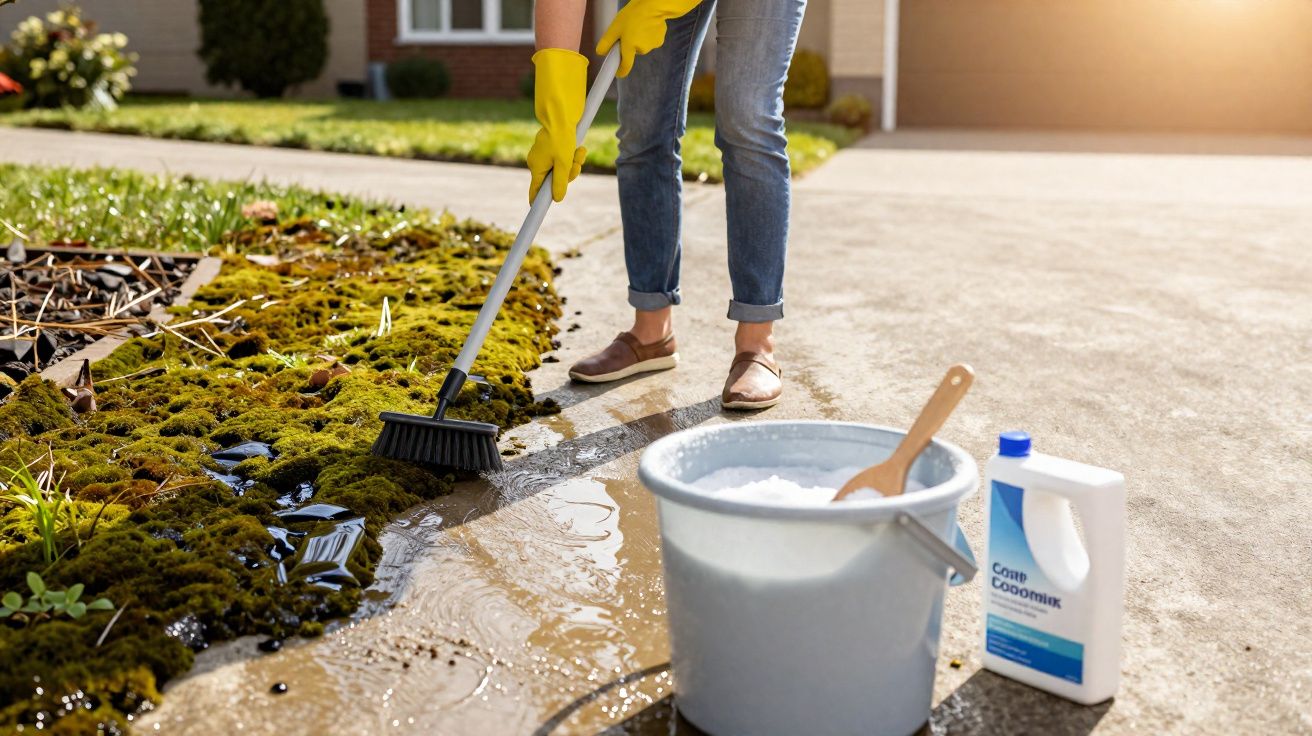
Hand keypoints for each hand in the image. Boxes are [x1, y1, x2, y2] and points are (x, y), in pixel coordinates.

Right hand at [527, 48, 588, 202]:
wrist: (562, 113)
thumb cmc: (560, 137)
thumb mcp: (563, 163)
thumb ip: (561, 182)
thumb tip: (557, 199)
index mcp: (536, 167)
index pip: (535, 191)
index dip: (537, 202)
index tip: (534, 212)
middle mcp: (539, 162)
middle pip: (555, 180)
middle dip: (569, 174)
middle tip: (575, 164)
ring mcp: (547, 155)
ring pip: (563, 169)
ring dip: (574, 163)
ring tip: (579, 152)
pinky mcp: (555, 148)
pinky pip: (565, 159)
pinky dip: (573, 155)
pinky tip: (579, 148)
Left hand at [596, 0, 703, 76]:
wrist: (654, 5)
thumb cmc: (633, 14)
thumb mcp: (615, 27)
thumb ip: (607, 42)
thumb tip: (600, 53)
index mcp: (630, 47)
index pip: (625, 66)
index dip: (621, 71)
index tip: (618, 73)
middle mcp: (642, 50)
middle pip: (632, 52)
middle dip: (629, 44)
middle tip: (627, 31)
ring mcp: (652, 46)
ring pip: (642, 46)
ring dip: (638, 39)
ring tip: (639, 25)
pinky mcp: (660, 40)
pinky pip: (650, 41)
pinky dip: (648, 35)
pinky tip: (648, 25)